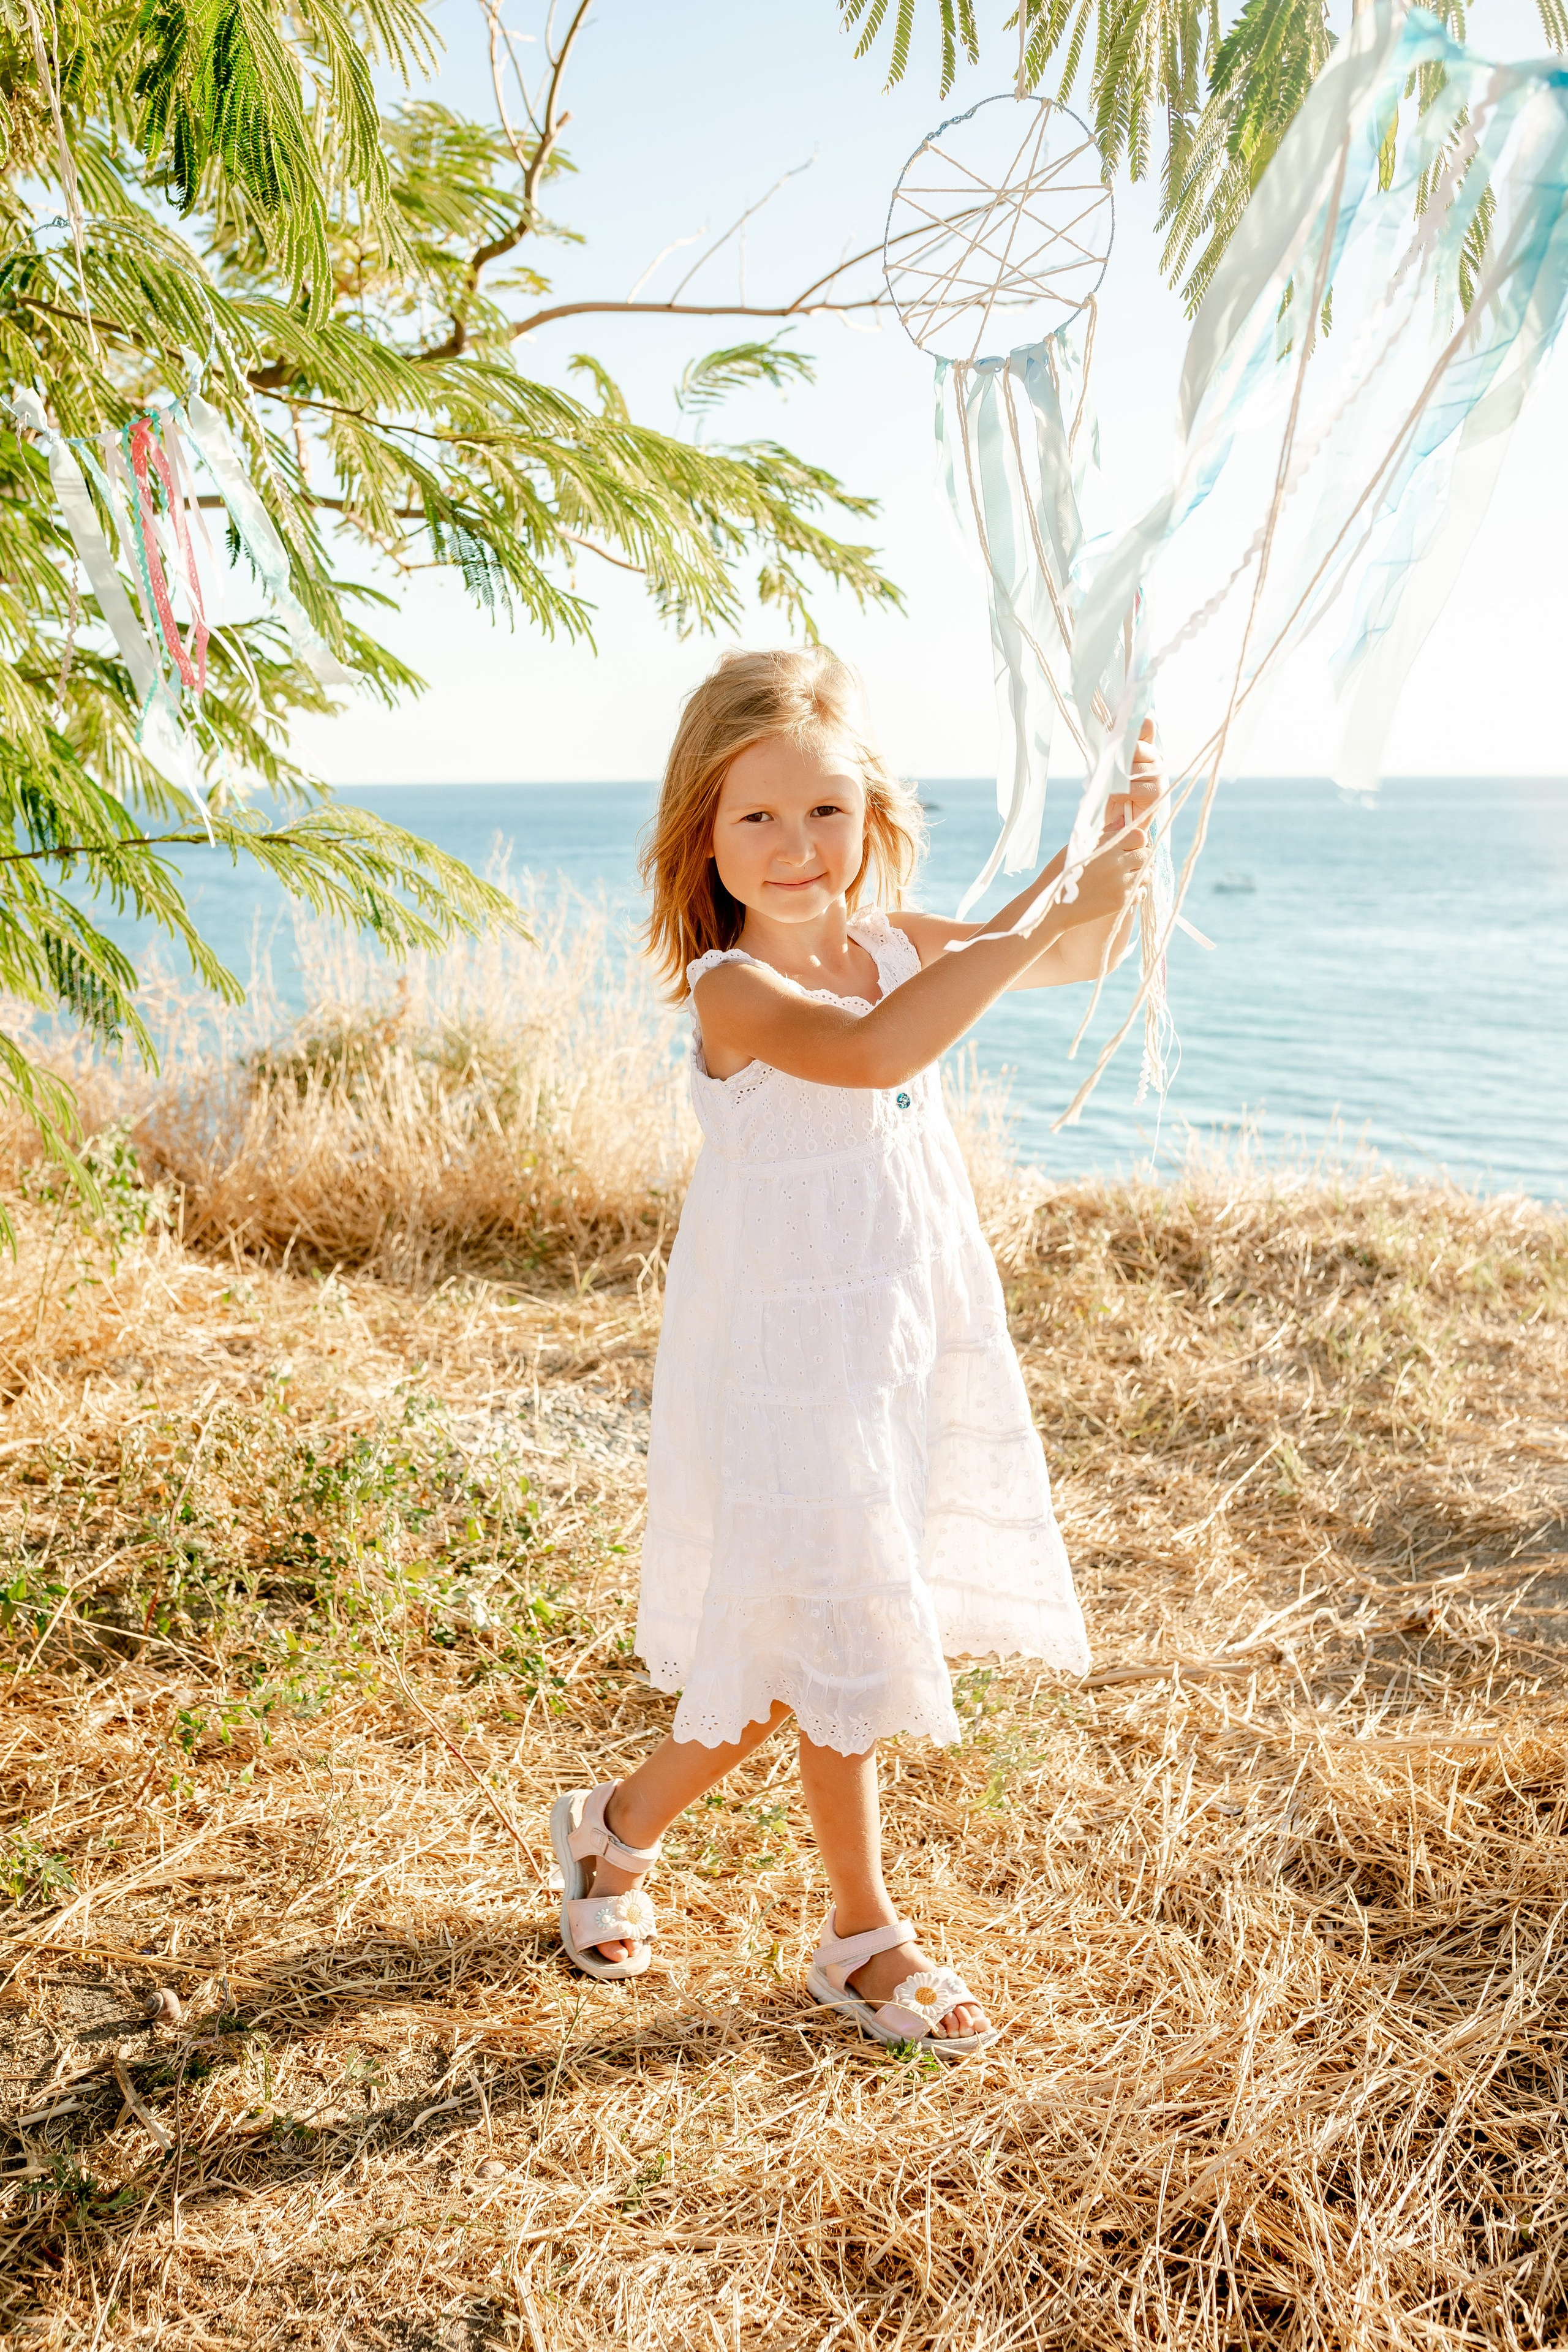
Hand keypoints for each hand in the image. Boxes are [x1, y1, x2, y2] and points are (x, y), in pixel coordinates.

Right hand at [1067, 820, 1150, 926]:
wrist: (1052, 908)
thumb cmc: (1061, 874)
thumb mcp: (1077, 847)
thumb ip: (1104, 835)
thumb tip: (1123, 822)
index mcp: (1105, 846)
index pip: (1140, 836)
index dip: (1136, 841)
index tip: (1129, 847)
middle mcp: (1116, 863)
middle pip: (1146, 854)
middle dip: (1140, 857)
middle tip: (1128, 863)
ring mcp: (1120, 883)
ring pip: (1148, 874)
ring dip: (1140, 874)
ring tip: (1124, 878)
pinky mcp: (1121, 901)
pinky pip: (1142, 893)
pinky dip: (1136, 891)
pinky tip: (1121, 891)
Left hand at [1102, 716, 1165, 840]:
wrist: (1117, 825)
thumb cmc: (1111, 794)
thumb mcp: (1107, 767)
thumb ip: (1112, 747)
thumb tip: (1112, 725)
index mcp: (1146, 747)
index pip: (1144, 727)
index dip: (1130, 725)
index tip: (1114, 724)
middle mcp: (1156, 757)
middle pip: (1134, 747)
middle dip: (1116, 760)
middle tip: (1107, 772)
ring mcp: (1159, 774)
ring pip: (1130, 768)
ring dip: (1114, 780)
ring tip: (1111, 789)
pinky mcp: (1158, 792)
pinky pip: (1131, 787)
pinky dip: (1118, 794)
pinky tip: (1118, 799)